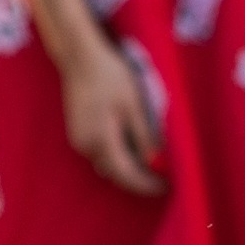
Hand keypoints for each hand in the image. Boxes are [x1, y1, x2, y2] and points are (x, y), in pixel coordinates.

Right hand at [58, 31, 165, 196]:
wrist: (80, 57)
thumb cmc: (110, 77)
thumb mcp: (135, 105)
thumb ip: (144, 135)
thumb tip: (154, 160)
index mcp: (100, 139)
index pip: (126, 174)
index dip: (146, 185)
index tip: (167, 188)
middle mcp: (85, 145)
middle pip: (115, 173)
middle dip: (138, 178)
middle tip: (163, 178)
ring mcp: (78, 138)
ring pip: (107, 163)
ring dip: (127, 167)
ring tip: (151, 163)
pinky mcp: (78, 131)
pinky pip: (100, 152)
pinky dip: (117, 155)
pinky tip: (132, 146)